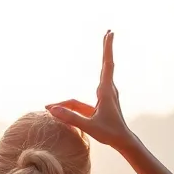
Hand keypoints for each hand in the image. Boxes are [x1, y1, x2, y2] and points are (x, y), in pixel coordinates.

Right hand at [46, 31, 134, 149]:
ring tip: (106, 41)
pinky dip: (98, 73)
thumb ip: (70, 117)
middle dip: (107, 48)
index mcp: (106, 92)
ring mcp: (107, 94)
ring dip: (105, 57)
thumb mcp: (88, 127)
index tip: (110, 33)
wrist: (123, 141)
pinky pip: (98, 84)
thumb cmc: (109, 134)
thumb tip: (51, 109)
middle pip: (107, 64)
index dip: (107, 49)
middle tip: (109, 31)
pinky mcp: (104, 100)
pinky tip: (101, 70)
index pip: (107, 65)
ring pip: (103, 73)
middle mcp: (108, 90)